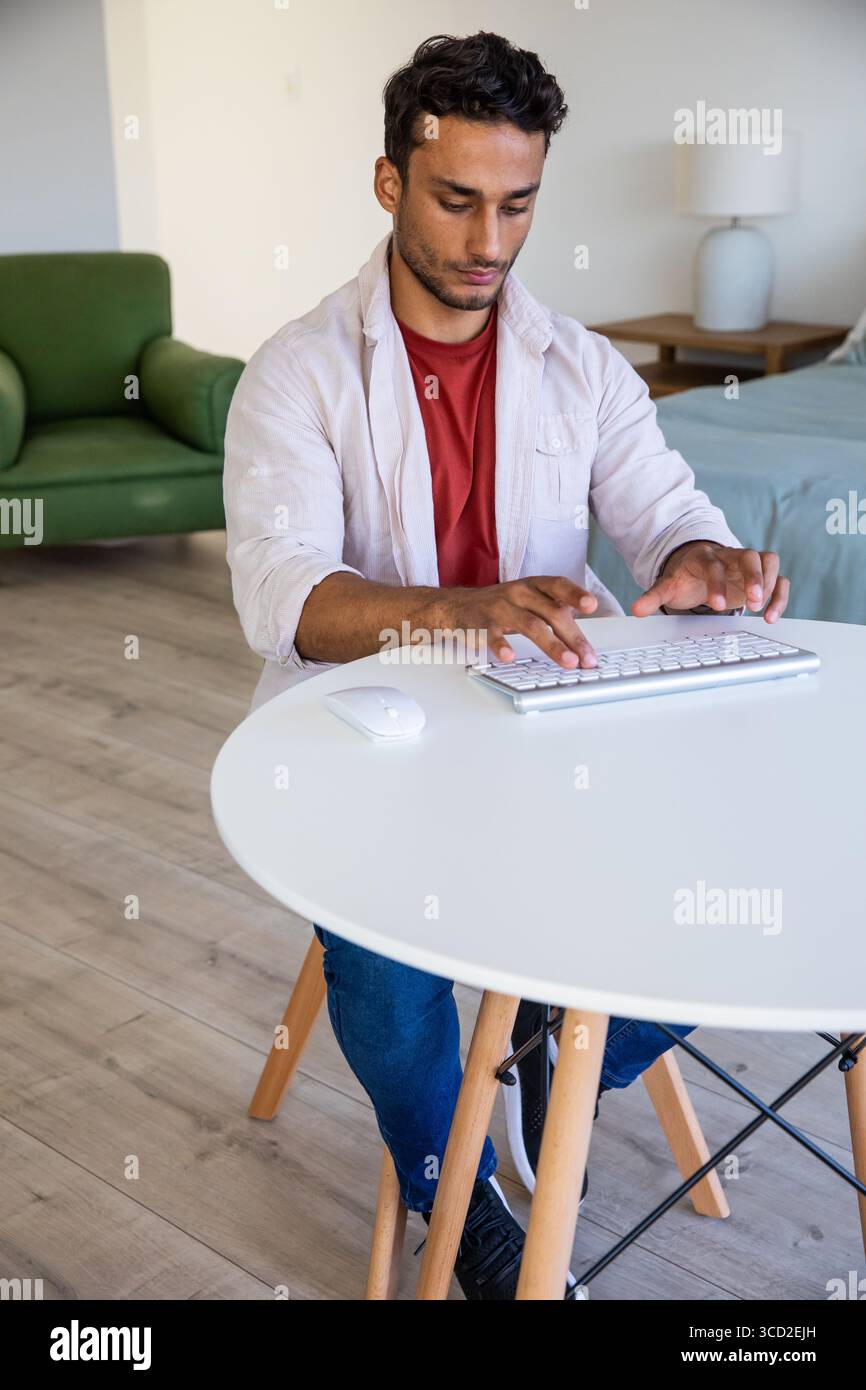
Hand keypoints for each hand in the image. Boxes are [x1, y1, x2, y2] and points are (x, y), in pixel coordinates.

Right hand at [446, 575, 599, 666]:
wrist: (458, 606)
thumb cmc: (502, 605)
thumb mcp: (530, 600)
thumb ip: (555, 613)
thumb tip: (583, 641)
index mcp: (534, 585)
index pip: (558, 586)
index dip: (575, 594)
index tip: (591, 605)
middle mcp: (519, 593)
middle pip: (551, 612)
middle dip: (573, 637)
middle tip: (587, 658)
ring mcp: (500, 608)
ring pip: (530, 625)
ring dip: (552, 645)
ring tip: (567, 661)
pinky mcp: (482, 625)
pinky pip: (493, 636)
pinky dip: (501, 646)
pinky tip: (509, 656)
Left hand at [631, 541, 789, 622]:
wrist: (699, 566)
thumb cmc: (686, 577)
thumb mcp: (669, 586)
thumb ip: (653, 596)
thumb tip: (636, 610)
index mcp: (705, 557)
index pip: (713, 565)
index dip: (716, 584)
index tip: (717, 606)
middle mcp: (730, 556)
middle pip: (749, 556)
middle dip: (754, 578)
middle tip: (752, 602)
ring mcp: (748, 563)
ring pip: (769, 561)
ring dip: (770, 585)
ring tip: (762, 612)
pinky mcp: (762, 575)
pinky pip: (780, 578)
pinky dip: (780, 595)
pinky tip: (771, 616)